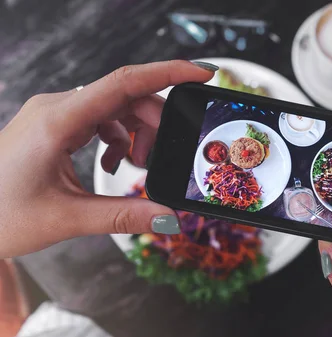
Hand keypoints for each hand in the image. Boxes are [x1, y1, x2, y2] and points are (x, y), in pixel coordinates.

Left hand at [0, 60, 216, 257]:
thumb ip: (124, 216)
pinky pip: (99, 119)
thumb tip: (169, 219)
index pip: (124, 82)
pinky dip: (117, 139)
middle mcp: (56, 108)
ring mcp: (54, 114)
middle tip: (162, 158)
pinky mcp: (53, 125)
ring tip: (135, 168)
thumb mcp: (68, 218)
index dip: (169, 73)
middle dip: (154, 122)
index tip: (203, 72)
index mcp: (58, 121)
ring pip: (114, 107)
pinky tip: (114, 165)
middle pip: (125, 96)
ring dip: (135, 133)